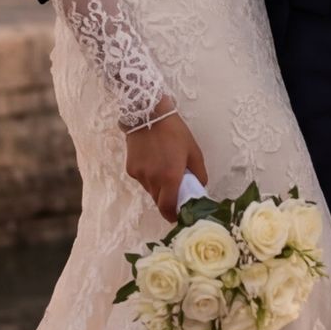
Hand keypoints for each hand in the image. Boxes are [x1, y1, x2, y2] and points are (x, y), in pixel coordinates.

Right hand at [125, 104, 208, 220]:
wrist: (148, 113)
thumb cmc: (175, 132)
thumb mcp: (194, 152)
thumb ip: (199, 174)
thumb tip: (200, 187)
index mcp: (170, 178)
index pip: (168, 208)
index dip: (173, 216)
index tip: (178, 216)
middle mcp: (153, 180)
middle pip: (159, 201)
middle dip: (167, 200)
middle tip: (176, 189)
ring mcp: (140, 175)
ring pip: (150, 190)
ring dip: (158, 187)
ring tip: (164, 169)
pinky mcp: (131, 168)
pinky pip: (142, 179)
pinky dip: (149, 176)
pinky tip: (153, 160)